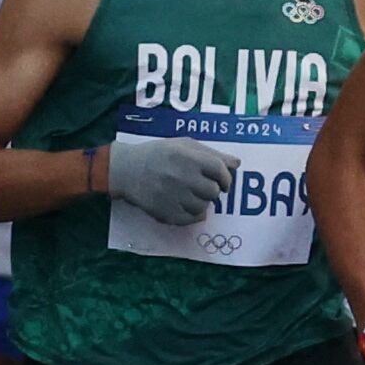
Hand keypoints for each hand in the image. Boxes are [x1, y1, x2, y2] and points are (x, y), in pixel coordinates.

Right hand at [107, 128, 237, 224]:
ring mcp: (173, 196)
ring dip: (201, 202)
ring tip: (189, 194)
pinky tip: (184, 205)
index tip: (222, 181)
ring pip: (203, 207)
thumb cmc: (159, 154)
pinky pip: (191, 219)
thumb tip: (237, 163)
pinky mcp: (166, 212)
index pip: (220, 171)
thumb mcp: (184, 145)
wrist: (127, 169)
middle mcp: (182, 177)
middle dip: (212, 191)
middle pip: (213, 192)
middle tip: (202, 187)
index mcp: (188, 157)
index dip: (225, 178)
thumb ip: (212, 153)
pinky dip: (192, 215)